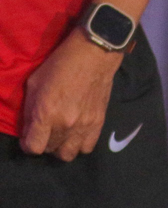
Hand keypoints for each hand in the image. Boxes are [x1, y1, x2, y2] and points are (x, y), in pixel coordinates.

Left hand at [19, 33, 123, 160]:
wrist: (94, 53)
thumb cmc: (59, 65)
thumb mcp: (34, 84)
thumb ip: (30, 110)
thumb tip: (30, 127)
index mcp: (46, 114)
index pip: (33, 148)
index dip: (28, 144)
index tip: (29, 136)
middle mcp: (65, 125)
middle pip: (50, 150)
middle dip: (45, 143)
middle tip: (46, 130)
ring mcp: (84, 125)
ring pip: (69, 154)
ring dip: (62, 147)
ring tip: (62, 135)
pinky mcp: (99, 121)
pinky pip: (87, 147)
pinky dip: (80, 144)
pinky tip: (76, 133)